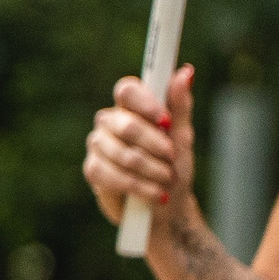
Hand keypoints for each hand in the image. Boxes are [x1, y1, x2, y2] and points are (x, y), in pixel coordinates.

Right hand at [84, 63, 197, 228]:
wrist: (167, 207)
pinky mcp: (93, 170)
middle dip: (154, 145)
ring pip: (122, 153)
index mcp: (131, 107)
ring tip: (166, 179)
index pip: (127, 90)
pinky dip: (138, 185)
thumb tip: (185, 72)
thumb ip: (179, 105)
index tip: (165, 121)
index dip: (144, 103)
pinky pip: (111, 174)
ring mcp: (98, 146)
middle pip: (126, 125)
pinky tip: (153, 193)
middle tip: (171, 157)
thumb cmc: (173, 167)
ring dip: (151, 169)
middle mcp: (110, 122)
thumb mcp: (183, 136)